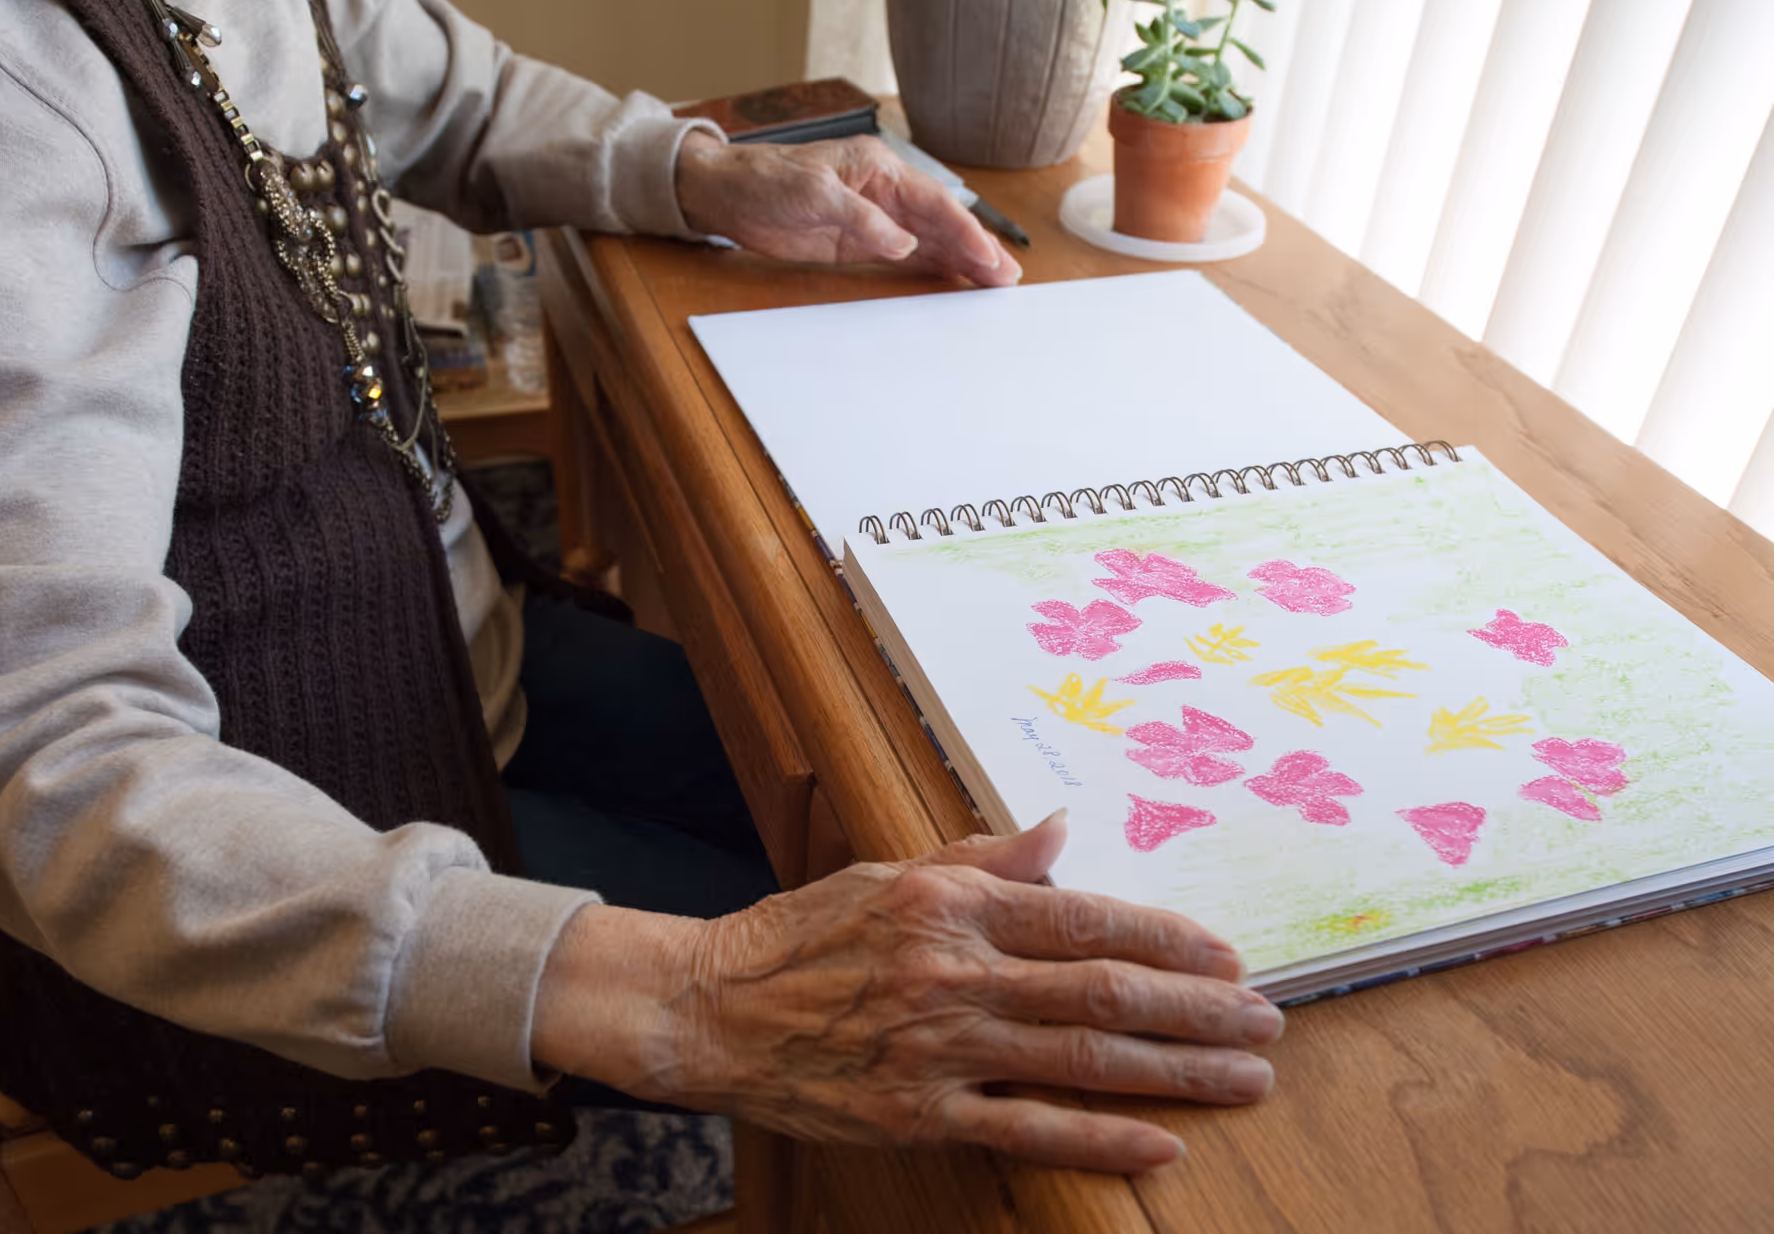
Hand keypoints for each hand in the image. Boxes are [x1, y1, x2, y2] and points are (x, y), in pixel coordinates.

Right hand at [532, 812, 1281, 1172]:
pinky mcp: (920, 1116)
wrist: (709, 1009)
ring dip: (1178, 1071)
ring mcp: (941, 1051)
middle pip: (1107, 995)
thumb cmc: (799, 936)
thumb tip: (1061, 833)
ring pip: (1085, 1063)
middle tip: (1266, 1021)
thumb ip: (982, 860)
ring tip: (1245, 1077)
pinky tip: (1164, 1142)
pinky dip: (1103, 1139)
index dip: (1168, 939)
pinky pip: (1029, 1131)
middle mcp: (957, 974)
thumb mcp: (886, 873)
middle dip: (1200, 1009)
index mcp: (952, 906)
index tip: (1226, 955)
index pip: (1087, 920)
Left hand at [673, 131, 1022, 287]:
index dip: (966, 231)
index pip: (934, 203)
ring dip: (960, 263)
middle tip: (1008, 279)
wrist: (726, 194)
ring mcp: (873, 218)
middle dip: (976, 250)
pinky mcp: (858, 242)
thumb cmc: (765, 182)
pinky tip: (953, 284)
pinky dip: (931, 270)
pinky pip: (904, 258)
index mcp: (878, 170)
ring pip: (928, 242)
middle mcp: (883, 192)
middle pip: (940, 223)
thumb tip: (904, 243)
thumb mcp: (812, 195)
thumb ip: (861, 219)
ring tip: (992, 285)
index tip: (989, 257)